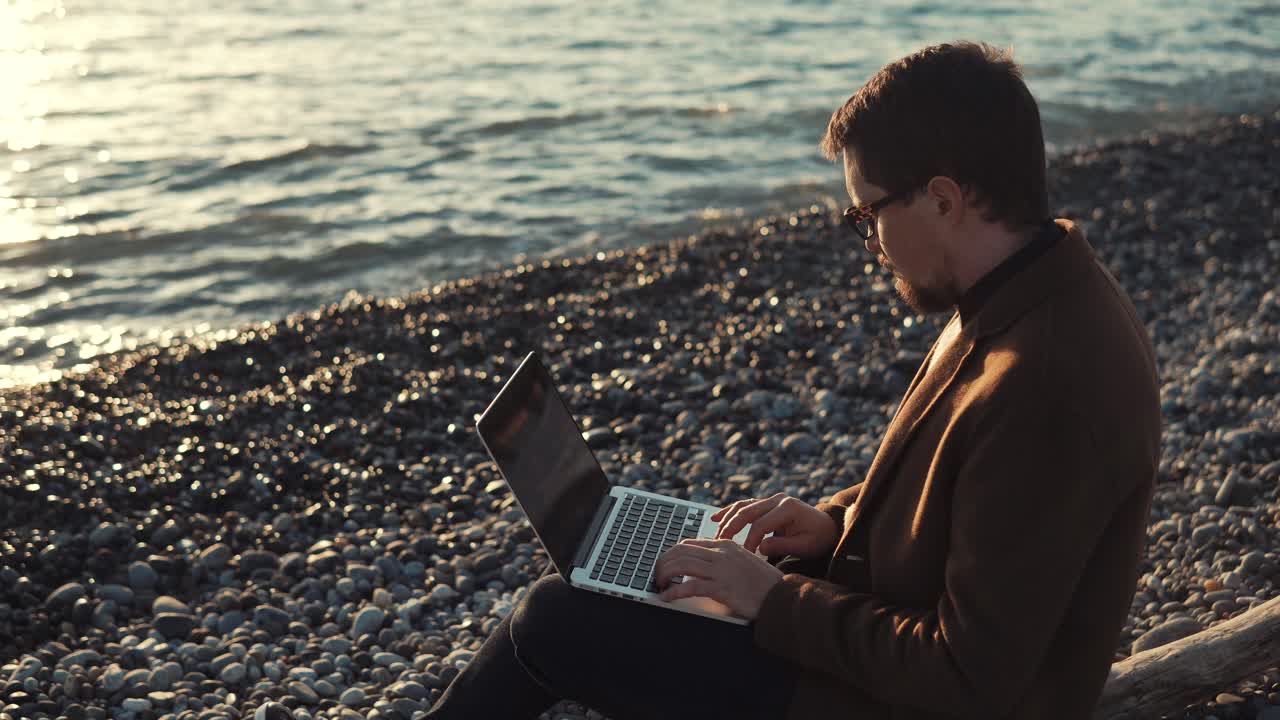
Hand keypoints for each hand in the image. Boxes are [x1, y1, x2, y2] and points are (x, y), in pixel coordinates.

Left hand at [654, 539, 783, 620]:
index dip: (672, 554)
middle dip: (663, 563)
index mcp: (725, 545)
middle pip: (680, 551)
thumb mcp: (743, 560)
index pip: (689, 543)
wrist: (781, 595)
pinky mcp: (721, 588)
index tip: (665, 564)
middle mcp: (721, 553)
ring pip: (681, 565)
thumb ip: (723, 558)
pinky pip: (689, 587)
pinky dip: (673, 592)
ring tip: (660, 584)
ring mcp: (721, 570)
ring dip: (664, 574)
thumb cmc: (763, 582)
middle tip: (657, 575)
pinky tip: (666, 597)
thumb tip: (701, 563)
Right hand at [712, 492, 838, 558]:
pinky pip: (745, 505)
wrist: (828, 527)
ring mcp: (772, 499)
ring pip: (743, 506)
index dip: (750, 540)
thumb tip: (760, 548)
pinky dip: (729, 511)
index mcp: (788, 508)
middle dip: (731, 528)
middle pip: (747, 511)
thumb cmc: (818, 538)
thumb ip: (783, 546)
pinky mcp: (767, 504)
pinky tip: (715, 518)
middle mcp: (778, 499)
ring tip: (716, 535)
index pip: (761, 524)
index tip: (744, 555)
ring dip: (727, 519)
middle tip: (720, 544)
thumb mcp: (805, 546)